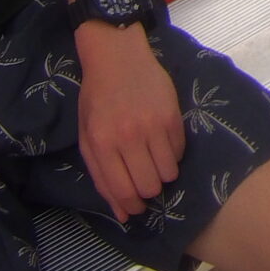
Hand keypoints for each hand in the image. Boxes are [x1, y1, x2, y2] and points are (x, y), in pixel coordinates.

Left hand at [74, 21, 183, 219]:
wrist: (118, 56)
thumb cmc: (97, 98)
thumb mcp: (88, 137)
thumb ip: (102, 176)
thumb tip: (123, 214)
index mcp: (101, 144)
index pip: (122, 190)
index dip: (131, 206)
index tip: (135, 207)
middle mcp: (127, 137)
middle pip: (149, 185)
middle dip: (148, 190)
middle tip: (145, 180)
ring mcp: (152, 124)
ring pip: (169, 172)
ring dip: (163, 173)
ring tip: (154, 160)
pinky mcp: (172, 114)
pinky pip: (180, 151)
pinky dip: (173, 154)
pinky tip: (162, 141)